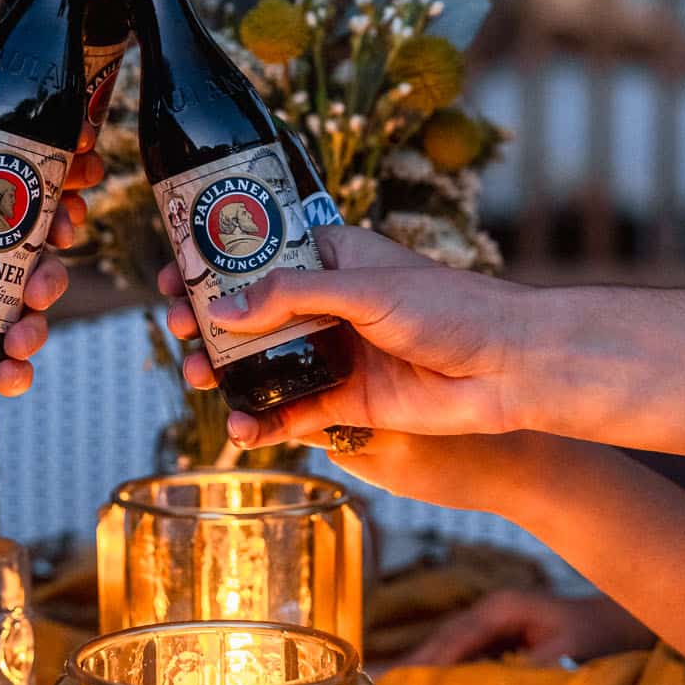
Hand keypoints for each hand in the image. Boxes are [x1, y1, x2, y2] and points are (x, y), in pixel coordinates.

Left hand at [0, 94, 69, 423]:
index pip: (15, 227)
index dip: (47, 226)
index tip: (66, 222)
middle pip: (30, 276)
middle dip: (49, 280)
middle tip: (40, 286)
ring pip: (24, 325)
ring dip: (38, 330)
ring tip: (23, 335)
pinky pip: (3, 374)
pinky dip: (18, 376)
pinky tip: (11, 371)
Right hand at [158, 224, 531, 448]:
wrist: (510, 367)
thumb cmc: (452, 308)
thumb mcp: (364, 288)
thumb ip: (291, 297)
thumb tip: (222, 309)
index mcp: (333, 259)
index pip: (258, 255)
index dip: (213, 265)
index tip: (174, 277)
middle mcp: (329, 305)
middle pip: (250, 314)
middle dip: (208, 324)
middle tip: (177, 331)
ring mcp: (336, 354)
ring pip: (263, 365)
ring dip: (226, 373)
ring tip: (198, 377)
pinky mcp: (349, 402)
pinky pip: (292, 414)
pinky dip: (261, 422)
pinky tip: (240, 429)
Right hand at [407, 587, 648, 668]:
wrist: (620, 622)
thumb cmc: (599, 634)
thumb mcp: (570, 652)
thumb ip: (534, 669)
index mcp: (502, 608)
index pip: (455, 638)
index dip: (427, 662)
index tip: (403, 684)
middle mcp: (491, 611)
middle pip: (443, 640)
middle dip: (415, 666)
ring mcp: (493, 622)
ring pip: (449, 647)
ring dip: (425, 669)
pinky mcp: (498, 637)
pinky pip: (463, 654)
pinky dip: (444, 671)